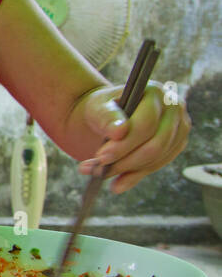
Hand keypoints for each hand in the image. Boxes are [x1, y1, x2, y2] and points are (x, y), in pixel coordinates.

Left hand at [76, 81, 190, 192]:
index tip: (101, 157)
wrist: (109, 116)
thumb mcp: (97, 107)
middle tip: (98, 170)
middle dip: (125, 161)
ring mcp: (179, 128)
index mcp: (156, 92)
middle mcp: (174, 108)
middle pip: (155, 144)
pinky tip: (117, 184)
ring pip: (157, 158)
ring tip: (99, 174)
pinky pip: (157, 165)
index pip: (146, 124)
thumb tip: (119, 132)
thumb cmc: (103, 109)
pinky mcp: (176, 145)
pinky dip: (135, 176)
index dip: (124, 144)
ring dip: (127, 170)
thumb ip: (106, 116)